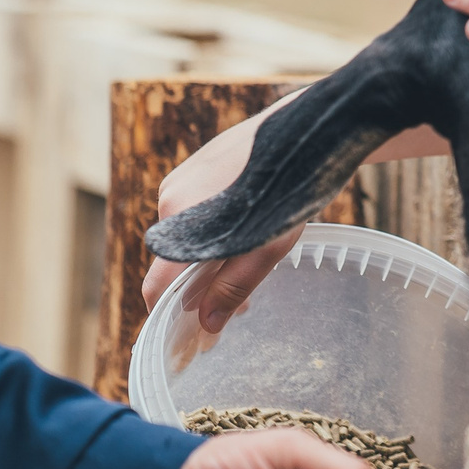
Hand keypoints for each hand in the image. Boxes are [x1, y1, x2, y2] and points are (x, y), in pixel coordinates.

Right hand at [143, 108, 451, 327]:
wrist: (310, 128)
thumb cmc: (292, 188)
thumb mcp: (269, 245)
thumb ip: (235, 285)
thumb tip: (206, 327)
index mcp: (181, 221)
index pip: (158, 286)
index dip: (170, 317)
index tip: (191, 339)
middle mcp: (170, 199)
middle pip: (173, 264)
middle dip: (200, 290)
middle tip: (239, 309)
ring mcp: (179, 179)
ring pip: (186, 239)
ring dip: (210, 262)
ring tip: (251, 271)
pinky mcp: (193, 168)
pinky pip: (193, 214)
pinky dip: (212, 234)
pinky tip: (246, 237)